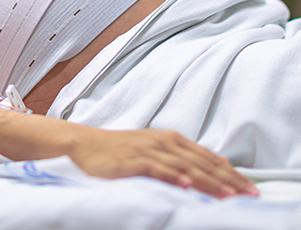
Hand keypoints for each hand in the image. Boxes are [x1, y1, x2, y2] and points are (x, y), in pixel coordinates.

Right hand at [68, 127, 257, 198]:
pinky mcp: (131, 160)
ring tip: (226, 194)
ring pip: (183, 166)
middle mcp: (162, 142)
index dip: (229, 173)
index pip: (206, 157)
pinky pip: (155, 168)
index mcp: (170, 139)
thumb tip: (210, 167)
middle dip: (226, 179)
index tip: (250, 188)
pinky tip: (185, 184)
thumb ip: (179, 156)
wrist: (85, 143)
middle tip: (248, 195)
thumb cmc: (119, 150)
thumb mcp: (152, 149)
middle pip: (200, 162)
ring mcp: (146, 150)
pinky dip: (171, 175)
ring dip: (206, 180)